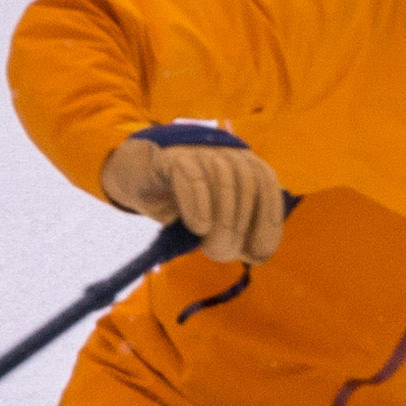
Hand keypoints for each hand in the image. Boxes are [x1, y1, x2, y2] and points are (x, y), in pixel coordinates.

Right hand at [102, 121, 288, 263]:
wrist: (136, 177)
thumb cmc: (180, 201)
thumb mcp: (212, 219)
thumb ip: (237, 232)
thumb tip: (259, 254)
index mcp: (242, 164)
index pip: (266, 184)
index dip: (268, 221)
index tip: (258, 252)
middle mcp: (225, 151)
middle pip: (248, 186)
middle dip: (240, 228)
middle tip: (221, 252)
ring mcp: (199, 151)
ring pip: (226, 180)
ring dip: (223, 221)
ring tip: (210, 245)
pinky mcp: (171, 157)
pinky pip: (194, 176)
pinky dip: (200, 204)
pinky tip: (199, 227)